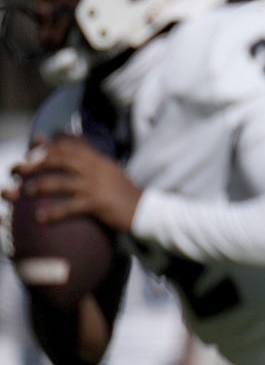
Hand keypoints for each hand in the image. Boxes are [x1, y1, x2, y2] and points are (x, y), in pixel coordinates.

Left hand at [2, 136, 141, 233]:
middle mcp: (96, 169)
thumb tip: (76, 154)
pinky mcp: (98, 203)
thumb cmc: (125, 194)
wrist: (146, 210)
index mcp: (99, 161)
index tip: (32, 151)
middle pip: (62, 159)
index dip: (48, 146)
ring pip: (62, 181)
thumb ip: (92, 161)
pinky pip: (71, 207)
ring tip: (24, 191)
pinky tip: (40, 217)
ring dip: (40, 185)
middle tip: (19, 169)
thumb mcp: (110, 171)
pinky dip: (54, 212)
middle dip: (37, 162)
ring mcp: (97, 186)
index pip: (70, 146)